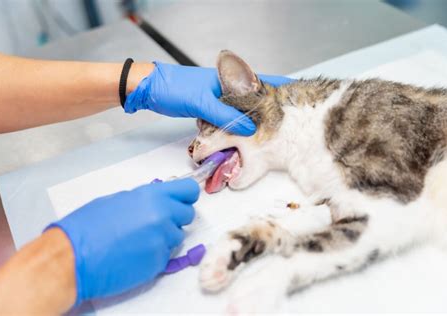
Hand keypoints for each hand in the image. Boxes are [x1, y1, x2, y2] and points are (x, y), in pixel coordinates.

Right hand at [46, 178, 199, 305]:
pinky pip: (166, 255)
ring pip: (177, 237)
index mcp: (152, 195)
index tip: (182, 201)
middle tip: (155, 223)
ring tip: (138, 240)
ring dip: (164, 237)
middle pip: (187, 215)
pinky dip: (154, 254)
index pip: (189, 191)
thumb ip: (145, 199)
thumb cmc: (87, 226)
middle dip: (175, 218)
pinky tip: (134, 253)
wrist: (73, 258)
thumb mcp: (118, 200)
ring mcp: (162, 241)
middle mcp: (162, 216)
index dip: (186, 196)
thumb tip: (160, 201)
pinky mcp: (158, 262)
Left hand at [124, 62, 292, 135]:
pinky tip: (238, 141)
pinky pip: (227, 122)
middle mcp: (229, 89)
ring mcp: (220, 101)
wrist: (149, 90)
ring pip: (241, 115)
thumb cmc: (174, 88)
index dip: (282, 90)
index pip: (264, 82)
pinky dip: (232, 131)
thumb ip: (226, 115)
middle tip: (282, 130)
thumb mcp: (202, 101)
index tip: (298, 102)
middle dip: (268, 115)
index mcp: (231, 79)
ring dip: (249, 126)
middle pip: (255, 102)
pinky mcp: (210, 112)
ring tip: (265, 139)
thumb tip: (250, 129)